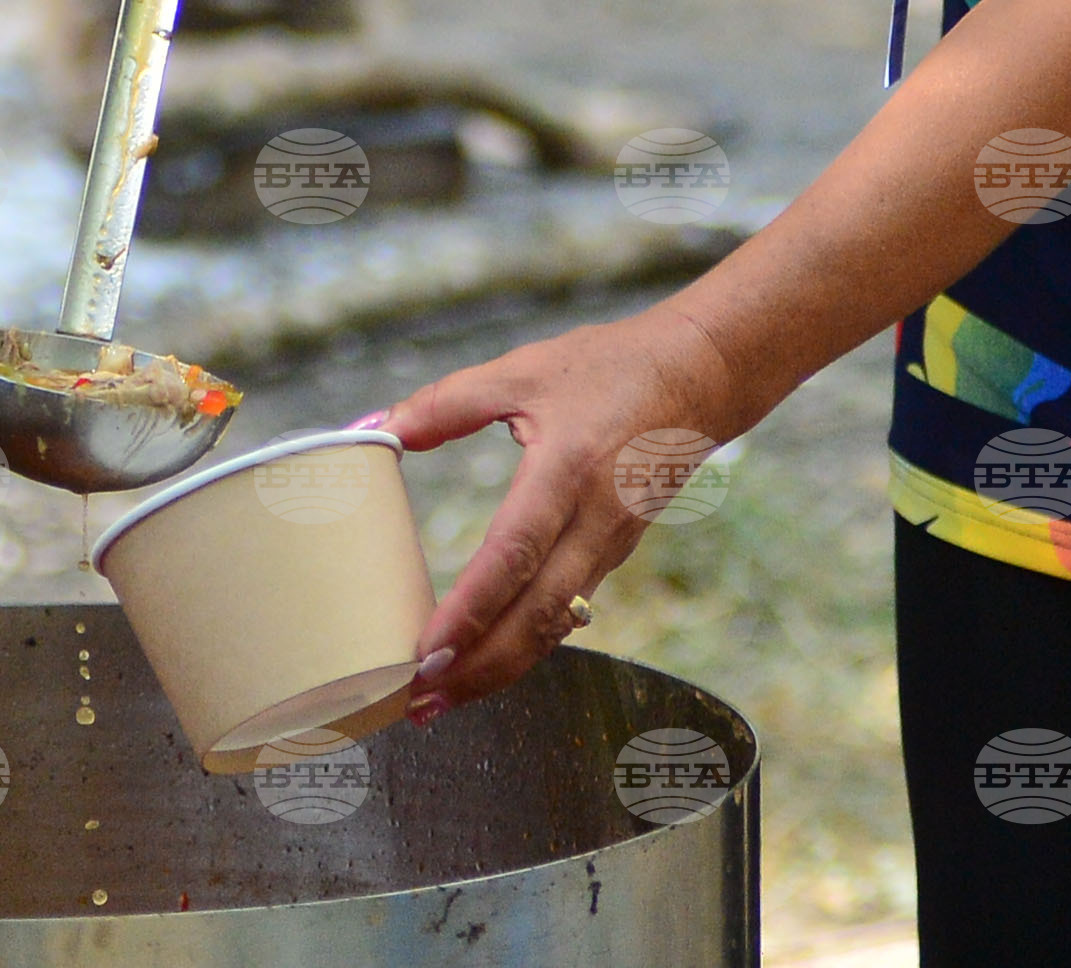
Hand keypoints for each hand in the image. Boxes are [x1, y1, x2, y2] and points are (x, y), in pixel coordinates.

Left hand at [374, 303, 746, 718]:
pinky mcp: (615, 554)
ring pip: (556, 626)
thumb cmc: (607, 367)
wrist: (698, 376)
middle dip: (479, 668)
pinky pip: (569, 612)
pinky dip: (527, 644)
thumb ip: (443, 404)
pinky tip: (487, 661)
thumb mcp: (520, 372)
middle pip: (538, 616)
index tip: (426, 651)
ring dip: (501, 669)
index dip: (471, 610)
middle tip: (420, 702)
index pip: (514, 555)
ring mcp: (611, 544)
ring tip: (442, 699)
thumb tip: (372, 431)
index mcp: (567, 468)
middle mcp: (595, 519)